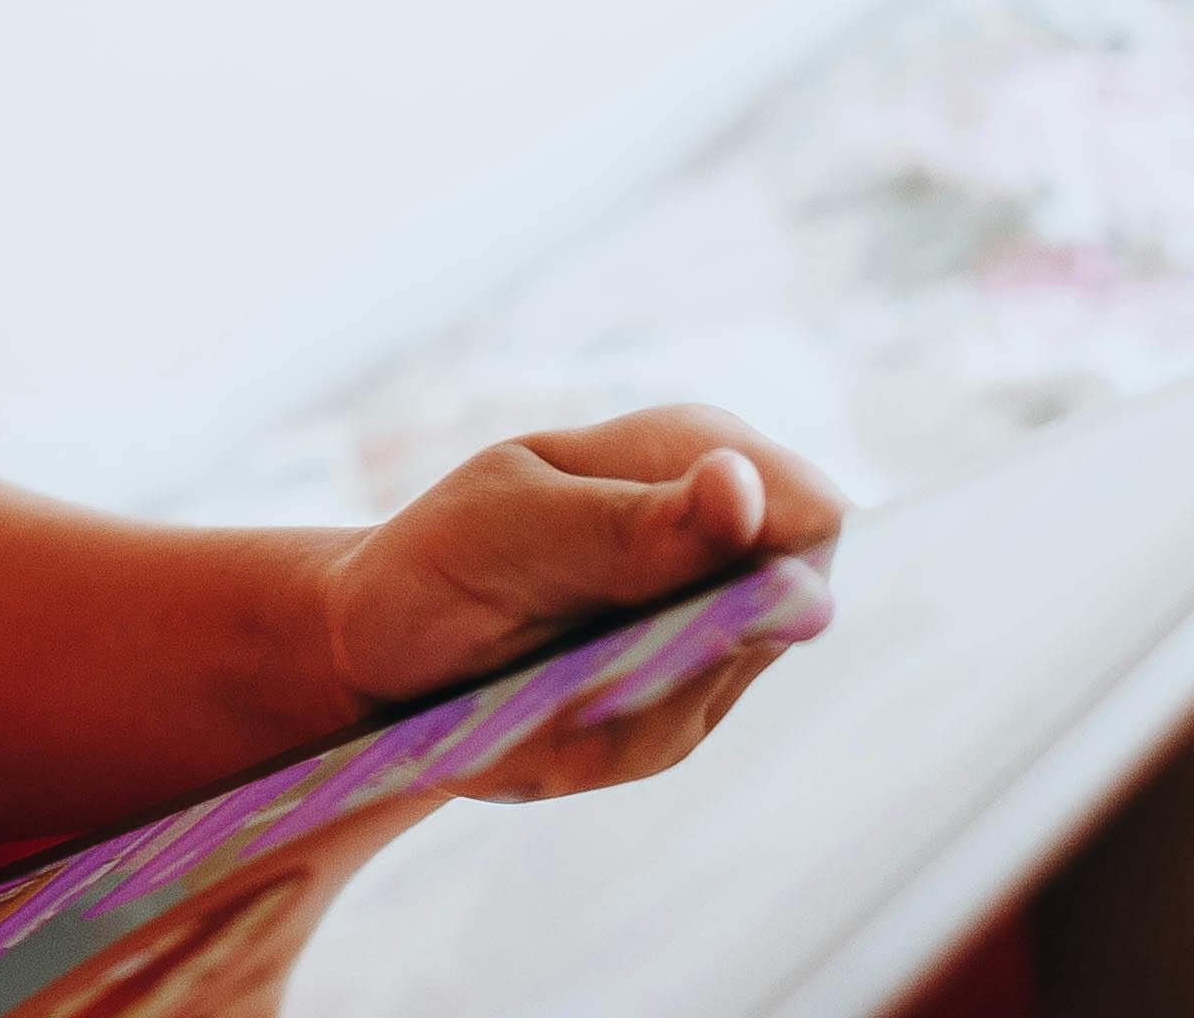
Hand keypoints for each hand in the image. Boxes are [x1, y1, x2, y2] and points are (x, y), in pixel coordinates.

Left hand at [314, 404, 843, 801]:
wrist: (384, 644)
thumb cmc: (440, 559)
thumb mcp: (516, 528)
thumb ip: (638, 521)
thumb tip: (746, 486)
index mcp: (692, 449)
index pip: (810, 513)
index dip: (761, 572)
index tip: (659, 600)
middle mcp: (726, 537)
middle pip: (773, 626)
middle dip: (663, 665)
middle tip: (558, 648)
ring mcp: (712, 626)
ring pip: (703, 699)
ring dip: (607, 711)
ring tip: (526, 672)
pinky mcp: (684, 703)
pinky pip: (660, 742)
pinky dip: (584, 744)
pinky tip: (532, 705)